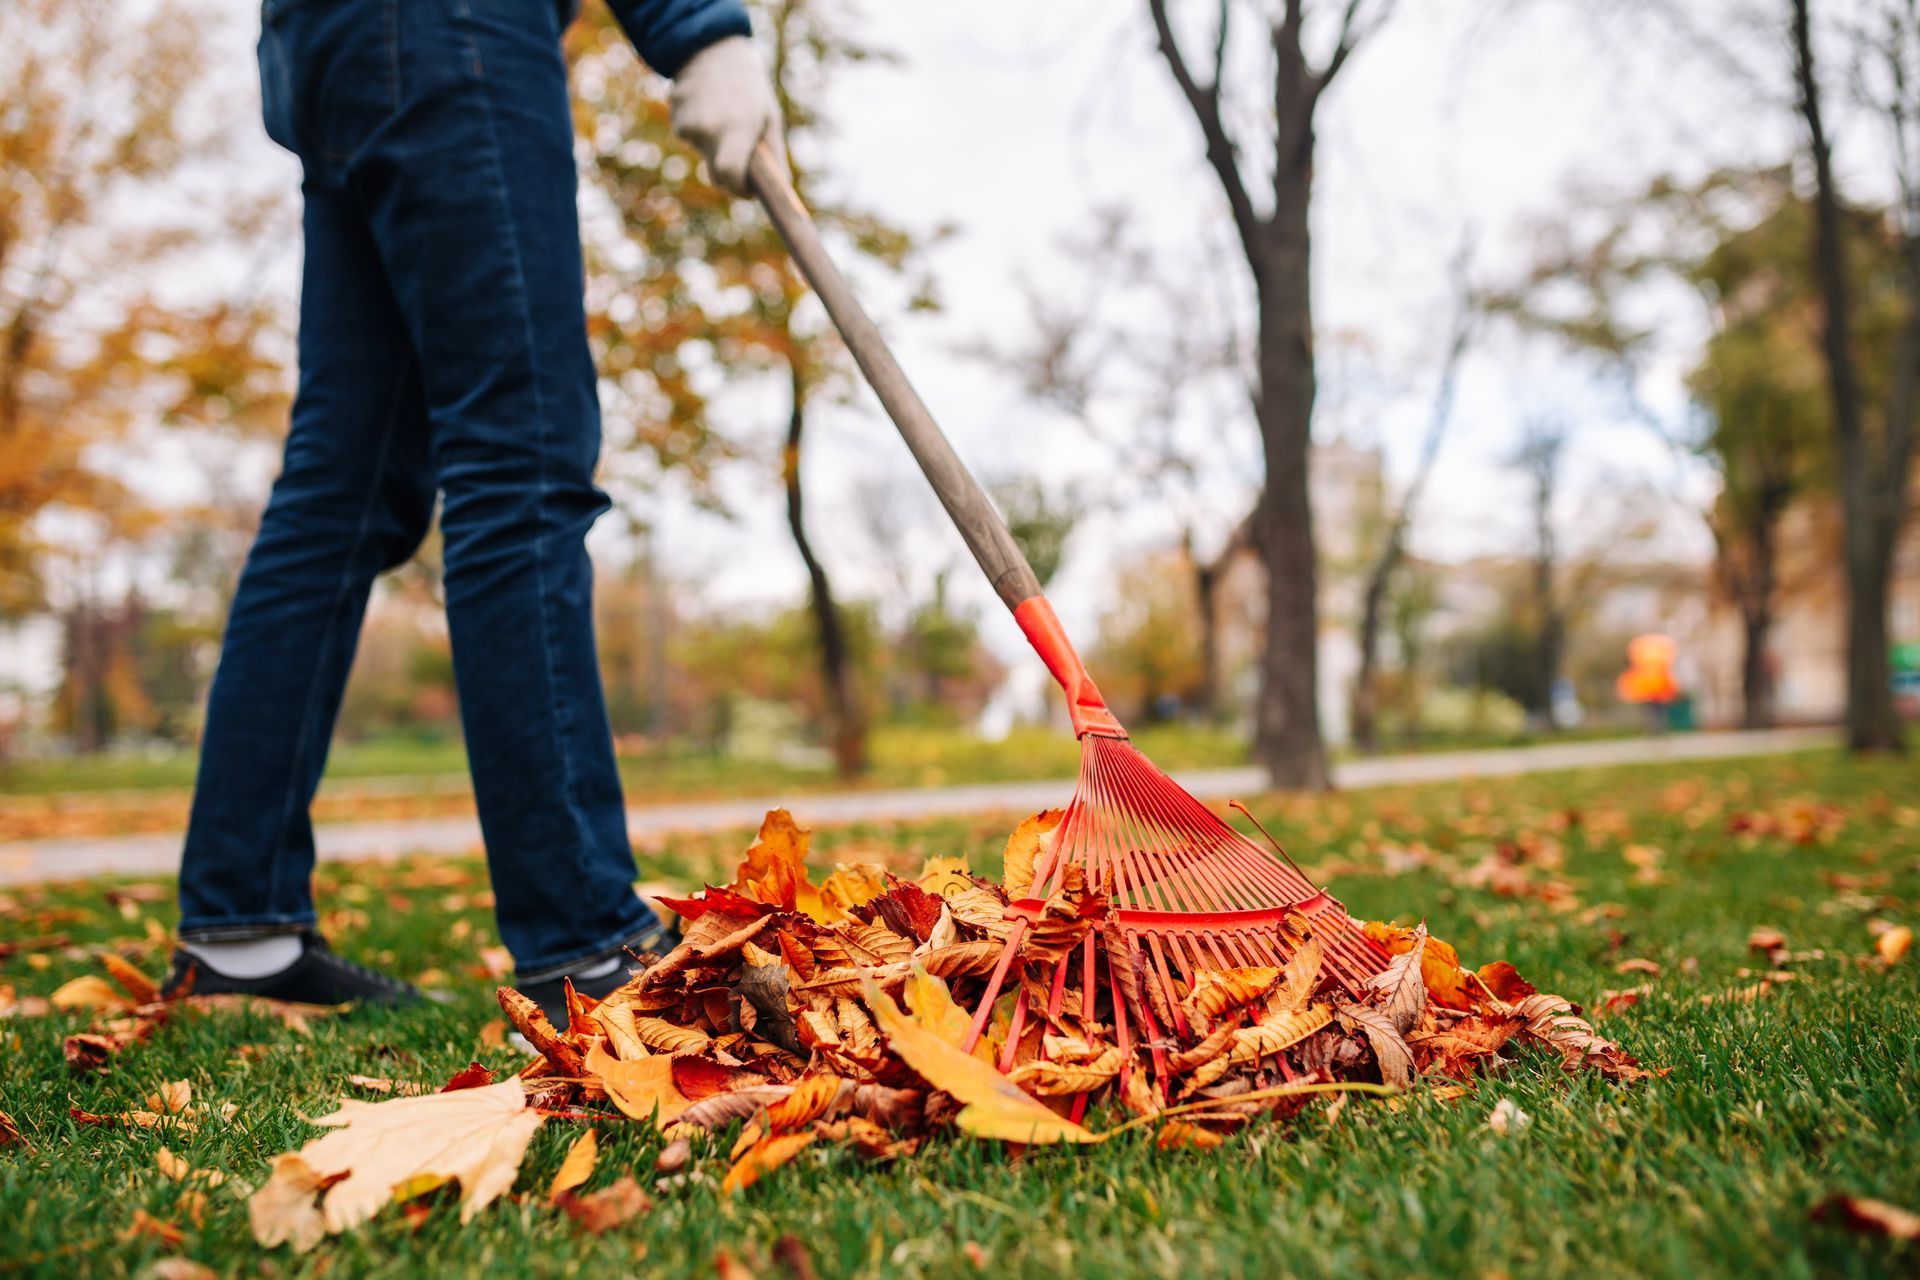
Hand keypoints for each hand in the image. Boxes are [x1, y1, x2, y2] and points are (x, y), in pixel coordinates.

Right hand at [670, 35, 784, 195]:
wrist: (712, 47)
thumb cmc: (749, 85)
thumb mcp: (770, 117)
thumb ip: (774, 155)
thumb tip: (781, 189)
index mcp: (737, 129)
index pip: (729, 177)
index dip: (739, 190)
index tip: (747, 190)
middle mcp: (709, 129)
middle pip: (715, 174)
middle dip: (729, 174)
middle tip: (740, 157)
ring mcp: (688, 124)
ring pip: (704, 154)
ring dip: (715, 146)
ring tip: (724, 116)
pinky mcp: (675, 119)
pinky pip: (691, 138)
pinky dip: (700, 131)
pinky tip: (708, 108)